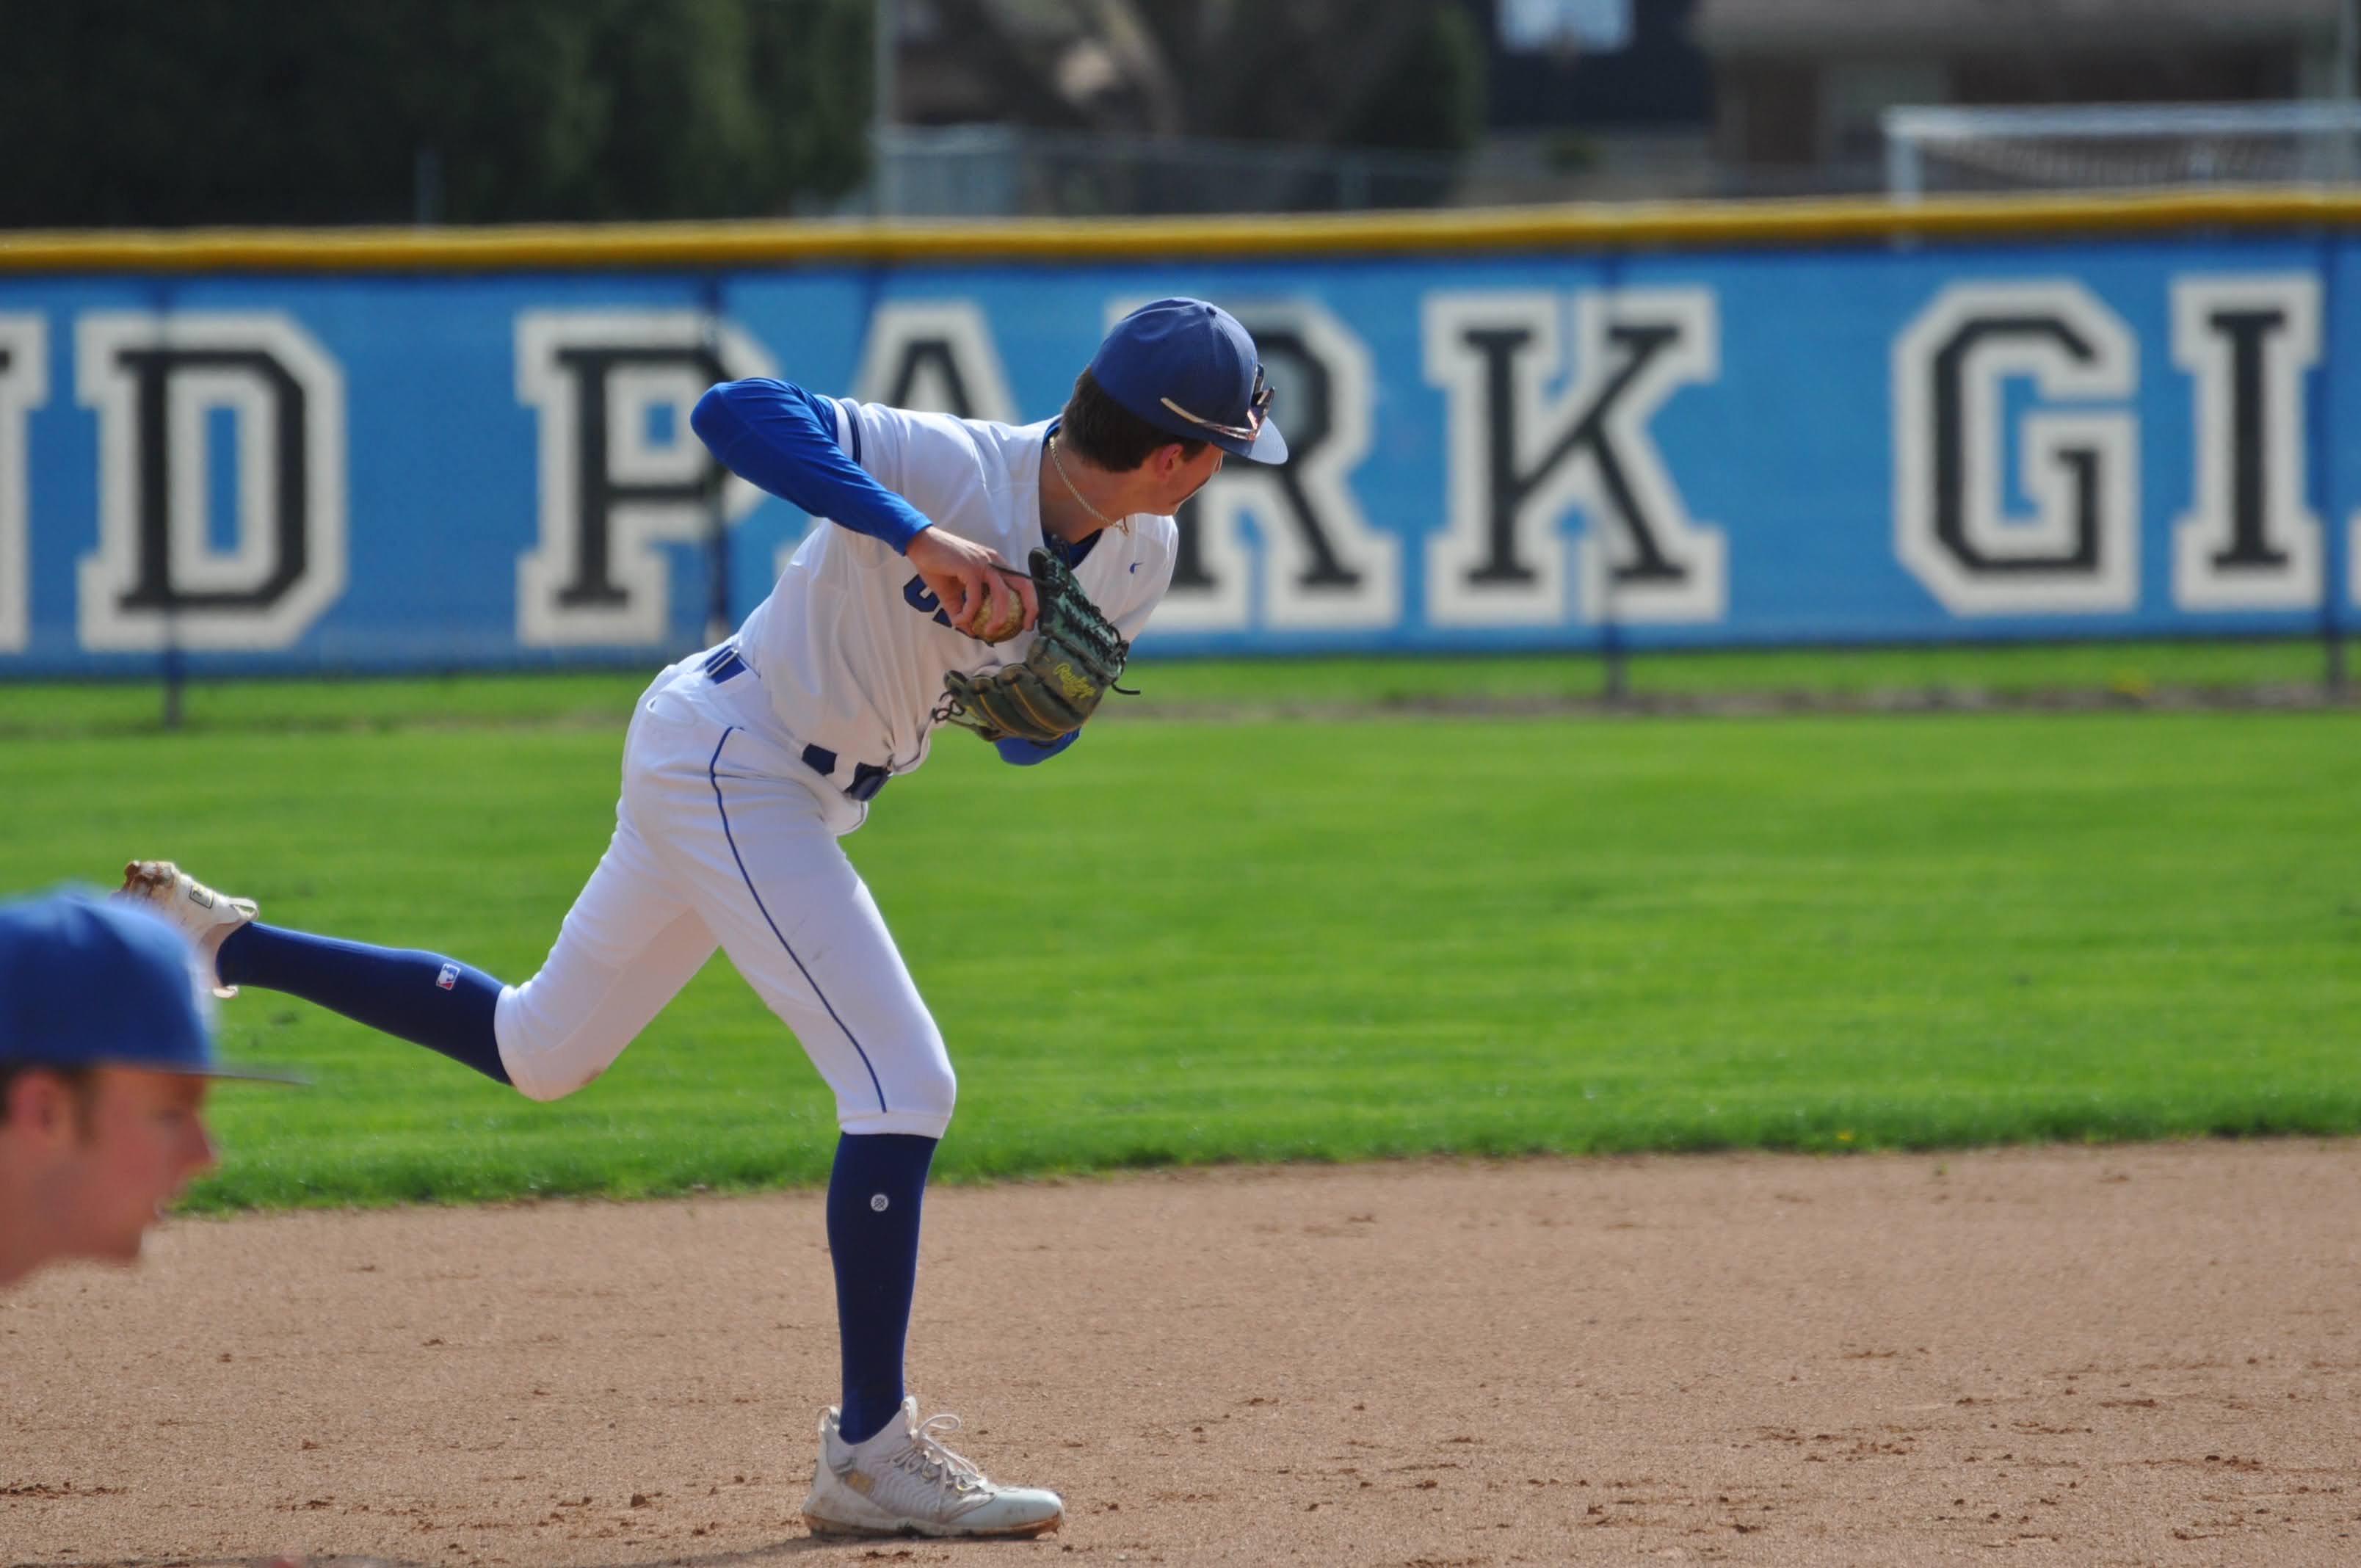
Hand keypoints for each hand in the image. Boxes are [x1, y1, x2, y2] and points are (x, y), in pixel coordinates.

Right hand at [906, 527, 1037, 641]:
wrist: (920, 545)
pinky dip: (968, 613)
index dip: (1031, 602)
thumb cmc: (938, 566)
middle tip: (1025, 627)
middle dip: (1030, 607)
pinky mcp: (969, 567)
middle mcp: (995, 562)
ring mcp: (983, 563)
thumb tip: (969, 631)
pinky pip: (975, 597)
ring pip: (1002, 594)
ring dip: (998, 617)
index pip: (1022, 582)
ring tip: (988, 632)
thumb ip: (962, 611)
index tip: (1027, 622)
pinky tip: (960, 620)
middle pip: (1024, 584)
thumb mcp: (952, 593)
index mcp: (996, 565)